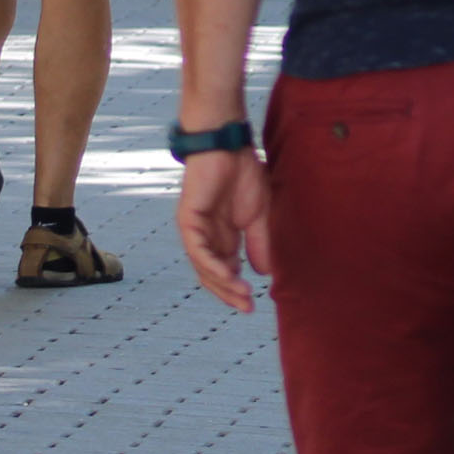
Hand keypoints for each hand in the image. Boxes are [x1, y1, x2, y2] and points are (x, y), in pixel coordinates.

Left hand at [176, 146, 273, 311]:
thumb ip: (259, 243)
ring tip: (242, 293)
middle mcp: (207, 238)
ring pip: (204, 267)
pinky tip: (228, 274)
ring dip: (223, 283)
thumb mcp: (259, 215)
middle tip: (247, 307)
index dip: (237, 288)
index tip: (255, 303)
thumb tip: (265, 273)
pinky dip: (212, 264)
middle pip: (213, 275)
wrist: (227, 146)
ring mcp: (195, 231)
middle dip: (229, 292)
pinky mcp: (188, 221)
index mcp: (223, 238)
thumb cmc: (243, 173)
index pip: (226, 271)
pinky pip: (197, 250)